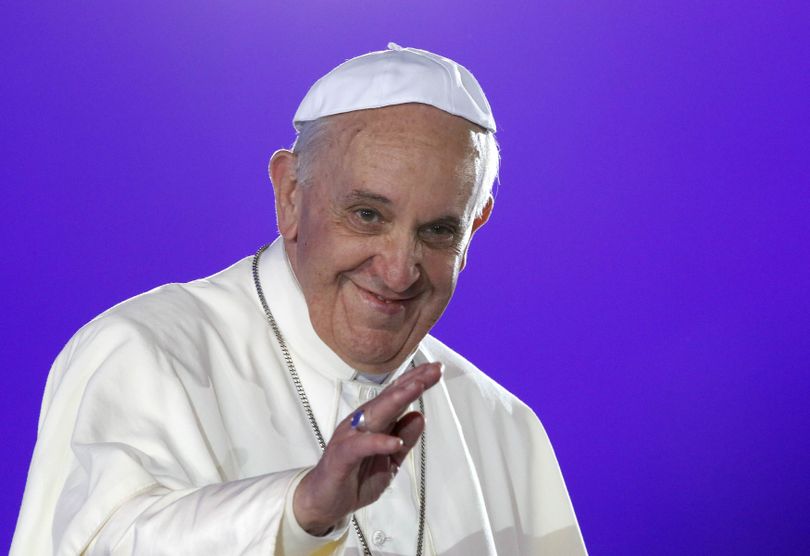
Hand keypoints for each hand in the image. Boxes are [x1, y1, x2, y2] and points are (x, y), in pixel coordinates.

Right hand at [292, 362, 442, 534]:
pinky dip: (378, 442)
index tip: (436, 370)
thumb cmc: (355, 476)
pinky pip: (361, 446)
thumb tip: (420, 416)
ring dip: (397, 400)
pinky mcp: (341, 455)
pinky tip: (394, 442)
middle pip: (390, 398)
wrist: (324, 500)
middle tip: (433, 370)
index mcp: (374, 422)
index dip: (416, 382)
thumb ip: (404, 439)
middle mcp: (362, 423)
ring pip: (376, 414)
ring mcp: (351, 437)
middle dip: (412, 382)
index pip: (397, 397)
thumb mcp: (390, 461)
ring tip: (417, 388)